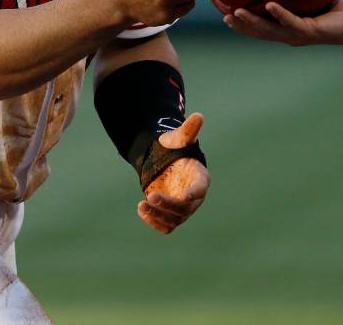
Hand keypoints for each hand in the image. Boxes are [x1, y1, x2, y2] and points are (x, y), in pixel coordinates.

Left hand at [137, 113, 209, 234]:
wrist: (164, 162)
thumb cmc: (175, 148)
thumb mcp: (179, 139)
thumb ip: (188, 131)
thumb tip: (198, 116)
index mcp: (200, 179)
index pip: (200, 189)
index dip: (193, 194)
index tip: (184, 196)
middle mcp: (194, 197)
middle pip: (185, 208)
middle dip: (169, 204)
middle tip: (151, 195)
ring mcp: (182, 209)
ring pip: (174, 219)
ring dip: (158, 215)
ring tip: (142, 205)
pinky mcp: (170, 215)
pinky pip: (166, 226)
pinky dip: (154, 222)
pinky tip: (142, 210)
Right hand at [223, 0, 342, 45]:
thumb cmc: (335, 10)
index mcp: (288, 28)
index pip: (261, 28)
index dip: (244, 25)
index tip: (227, 16)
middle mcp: (290, 34)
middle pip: (260, 32)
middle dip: (242, 25)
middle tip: (226, 17)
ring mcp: (298, 34)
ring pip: (270, 30)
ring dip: (253, 22)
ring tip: (237, 13)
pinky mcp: (310, 30)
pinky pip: (291, 21)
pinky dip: (280, 14)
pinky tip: (269, 5)